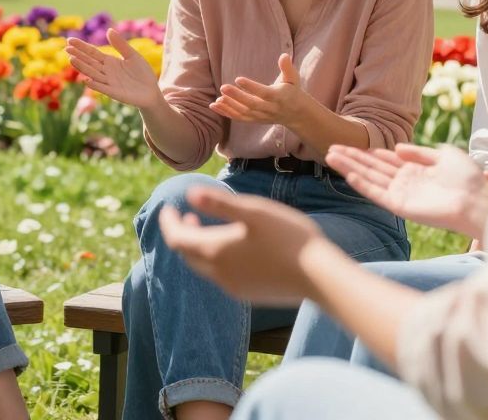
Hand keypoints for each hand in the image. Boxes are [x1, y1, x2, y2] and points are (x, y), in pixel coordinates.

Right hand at [65, 29, 163, 108]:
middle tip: (66, 48)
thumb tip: (109, 30)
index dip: (81, 46)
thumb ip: (121, 45)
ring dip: (82, 67)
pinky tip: (86, 80)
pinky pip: (102, 88)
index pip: (92, 52)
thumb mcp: (132, 55)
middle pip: (89, 62)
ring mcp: (108, 82)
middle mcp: (105, 71)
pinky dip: (94, 85)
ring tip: (72, 59)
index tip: (69, 40)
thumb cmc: (142, 73)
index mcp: (109, 61)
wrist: (151, 91)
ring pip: (92, 73)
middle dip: (78, 55)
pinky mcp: (114, 93)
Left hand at [158, 185, 326, 305]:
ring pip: (203, 266)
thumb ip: (219, 203)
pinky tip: (232, 247)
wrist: (320, 277)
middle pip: (187, 254)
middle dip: (181, 233)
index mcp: (215, 251)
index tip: (167, 207)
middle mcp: (219, 273)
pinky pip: (221, 276)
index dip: (168, 222)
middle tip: (184, 214)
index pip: (176, 239)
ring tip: (206, 227)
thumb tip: (188, 193)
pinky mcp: (250, 294)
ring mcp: (234, 287)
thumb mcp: (254, 211)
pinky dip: (215, 258)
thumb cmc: (288, 237)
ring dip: (198, 246)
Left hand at [208, 54, 309, 126]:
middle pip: (251, 104)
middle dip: (237, 97)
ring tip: (217, 99)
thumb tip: (284, 55)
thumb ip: (287, 68)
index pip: (264, 93)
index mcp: (278, 97)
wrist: (297, 114)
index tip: (238, 79)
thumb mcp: (293, 79)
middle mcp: (269, 108)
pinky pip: (239, 118)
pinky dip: (226, 113)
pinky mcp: (255, 120)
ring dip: (229, 107)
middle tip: (223, 87)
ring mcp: (261, 116)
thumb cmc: (292, 92)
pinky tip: (214, 106)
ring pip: (244, 113)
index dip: (251, 87)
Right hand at [324, 143, 487, 239]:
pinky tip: (348, 174)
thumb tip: (396, 147)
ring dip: (350, 167)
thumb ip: (420, 152)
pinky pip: (377, 194)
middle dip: (352, 158)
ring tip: (330, 156)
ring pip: (369, 178)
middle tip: (331, 147)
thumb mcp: (446, 156)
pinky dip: (362, 184)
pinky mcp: (401, 207)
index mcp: (416, 171)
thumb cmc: (468, 179)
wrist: (478, 201)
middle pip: (372, 168)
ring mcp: (401, 194)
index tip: (349, 143)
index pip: (385, 160)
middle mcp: (405, 183)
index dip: (367, 152)